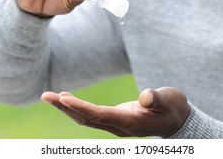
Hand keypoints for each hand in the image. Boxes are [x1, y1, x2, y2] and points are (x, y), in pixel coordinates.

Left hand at [41, 87, 190, 137]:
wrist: (177, 120)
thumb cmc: (173, 108)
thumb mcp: (168, 100)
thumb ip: (155, 99)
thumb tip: (144, 96)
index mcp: (130, 122)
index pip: (100, 115)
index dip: (81, 108)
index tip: (63, 98)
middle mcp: (119, 126)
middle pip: (86, 119)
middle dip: (65, 108)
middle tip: (45, 96)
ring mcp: (115, 124)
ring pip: (86, 119)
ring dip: (66, 108)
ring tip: (49, 96)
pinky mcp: (114, 119)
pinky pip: (90, 116)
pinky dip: (76, 108)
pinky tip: (66, 99)